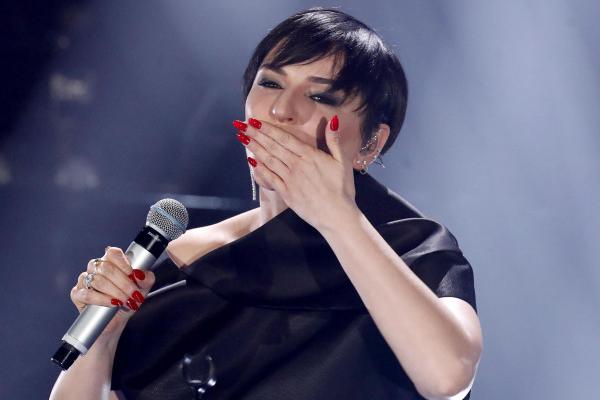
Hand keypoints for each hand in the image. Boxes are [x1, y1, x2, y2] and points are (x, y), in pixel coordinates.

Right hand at [70, 246, 155, 337]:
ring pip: (96, 280)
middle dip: (123, 282)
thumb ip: (146, 279)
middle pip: (105, 267)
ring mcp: (85, 280)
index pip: (112, 253)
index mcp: (111, 262)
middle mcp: (96, 268)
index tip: (132, 274)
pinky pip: (86, 294)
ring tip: (124, 300)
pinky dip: (101, 299)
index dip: (123, 263)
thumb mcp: (142, 289)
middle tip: (132, 293)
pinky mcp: (77, 294)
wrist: (116, 321)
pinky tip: (111, 304)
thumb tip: (140, 274)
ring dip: (114, 292)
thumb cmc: (128, 300)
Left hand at [234, 116, 358, 230]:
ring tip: (242, 138)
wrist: (337, 216)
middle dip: (256, 135)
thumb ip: (334, 141)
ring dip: (254, 148)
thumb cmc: (342, 189)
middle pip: (273, 146)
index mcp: (309, 155)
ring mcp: (290, 179)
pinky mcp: (286, 193)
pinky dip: (259, 169)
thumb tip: (332, 120)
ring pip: (268, 160)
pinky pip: (270, 178)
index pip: (284, 138)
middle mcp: (296, 165)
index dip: (268, 129)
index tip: (255, 121)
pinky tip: (251, 161)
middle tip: (241, 125)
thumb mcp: (342, 161)